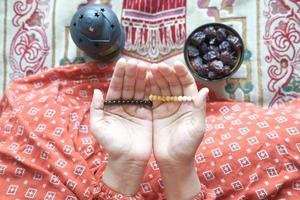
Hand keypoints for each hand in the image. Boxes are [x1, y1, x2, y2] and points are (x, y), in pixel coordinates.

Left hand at [90, 58, 151, 194]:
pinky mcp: (147, 114)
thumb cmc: (111, 145)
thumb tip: (96, 91)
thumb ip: (96, 109)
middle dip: (132, 73)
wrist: (128, 160)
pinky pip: (149, 98)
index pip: (115, 86)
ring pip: (139, 89)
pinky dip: (151, 88)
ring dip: (141, 77)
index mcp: (111, 106)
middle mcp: (124, 104)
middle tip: (136, 62)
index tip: (123, 62)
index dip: (119, 75)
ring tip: (145, 66)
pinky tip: (153, 77)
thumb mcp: (98, 127)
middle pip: (128, 85)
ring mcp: (136, 108)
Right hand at [149, 61, 207, 199]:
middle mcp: (179, 103)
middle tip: (157, 66)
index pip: (187, 84)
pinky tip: (143, 80)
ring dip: (156, 78)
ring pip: (161, 88)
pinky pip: (152, 97)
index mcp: (191, 105)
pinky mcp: (155, 112)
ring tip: (149, 69)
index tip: (175, 65)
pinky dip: (148, 88)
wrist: (172, 162)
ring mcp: (167, 107)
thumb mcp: (196, 129)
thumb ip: (199, 109)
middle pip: (173, 83)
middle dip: (166, 73)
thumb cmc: (187, 147)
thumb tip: (205, 90)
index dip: (182, 74)